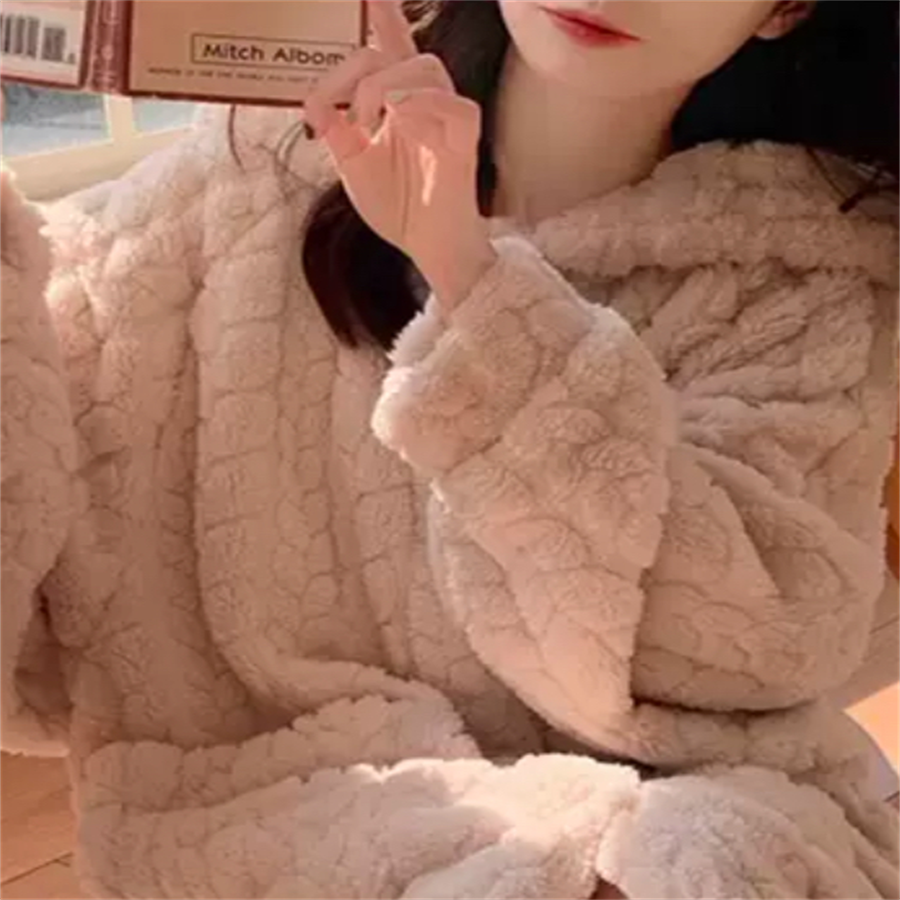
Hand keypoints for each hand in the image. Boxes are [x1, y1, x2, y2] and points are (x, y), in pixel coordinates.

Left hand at [304, 0, 495, 310]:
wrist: (428, 248)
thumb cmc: (399, 207)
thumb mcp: (352, 166)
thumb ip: (334, 129)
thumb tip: (313, 99)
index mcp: (397, 101)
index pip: (388, 46)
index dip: (383, 13)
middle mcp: (423, 102)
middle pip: (396, 51)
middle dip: (357, 70)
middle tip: (343, 114)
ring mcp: (446, 118)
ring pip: (424, 68)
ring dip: (385, 88)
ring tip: (369, 126)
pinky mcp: (464, 141)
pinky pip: (454, 105)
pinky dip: (420, 106)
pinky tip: (400, 123)